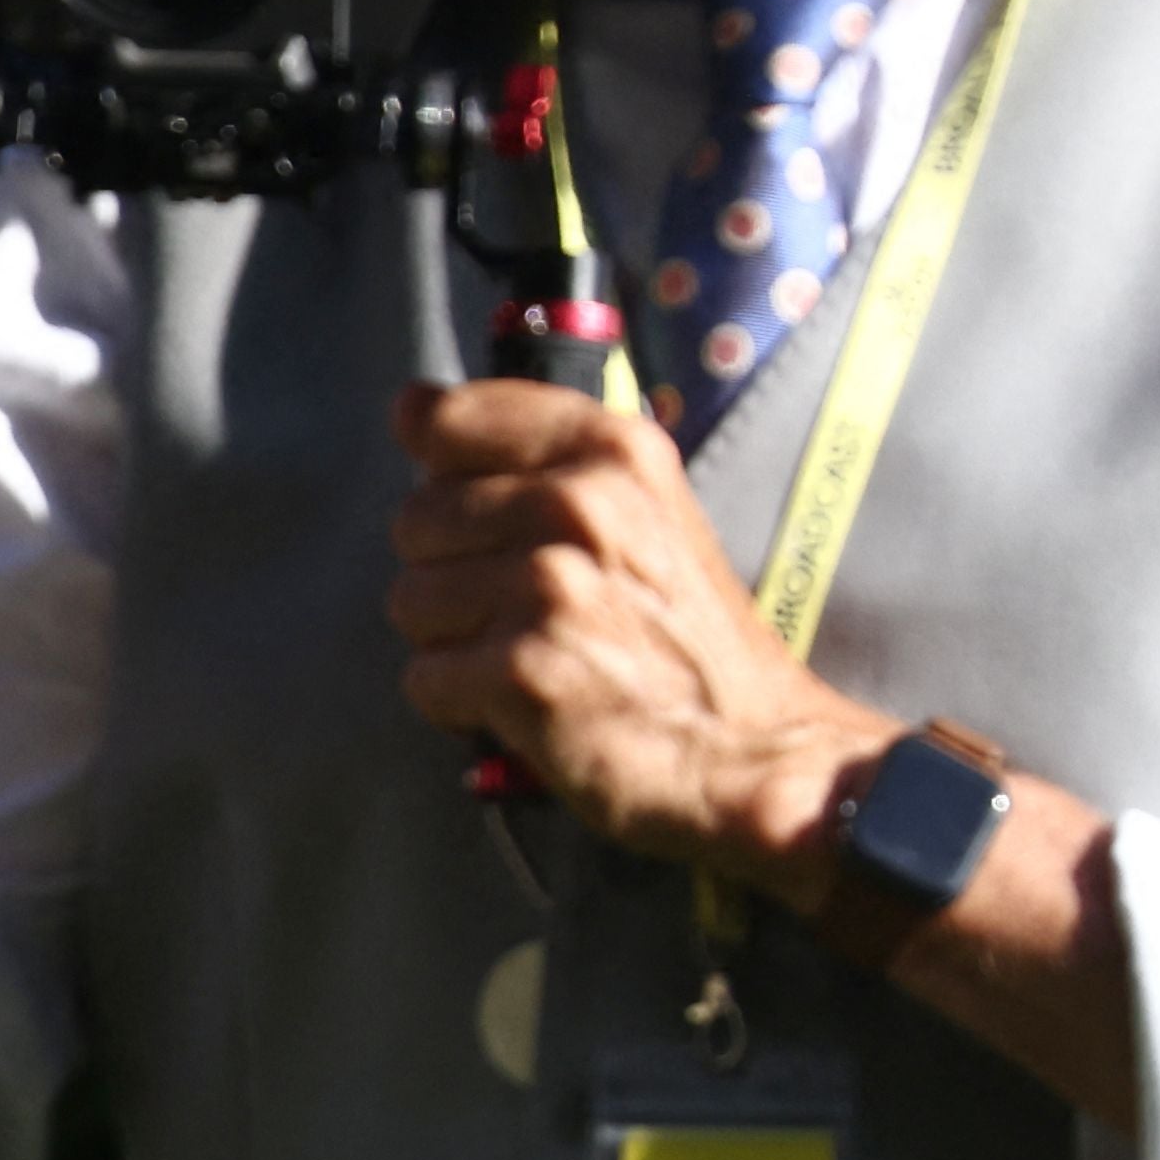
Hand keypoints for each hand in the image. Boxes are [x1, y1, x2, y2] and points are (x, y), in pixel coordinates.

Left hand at [385, 381, 898, 898]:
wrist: (749, 751)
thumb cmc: (688, 640)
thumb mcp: (645, 511)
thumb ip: (539, 458)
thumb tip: (412, 408)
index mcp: (613, 451)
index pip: (455, 417)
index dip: (443, 467)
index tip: (473, 506)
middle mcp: (578, 504)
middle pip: (416, 519)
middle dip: (453, 573)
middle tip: (528, 613)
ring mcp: (548, 586)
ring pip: (410, 599)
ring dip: (453, 641)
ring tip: (531, 657)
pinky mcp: (522, 667)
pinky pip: (424, 677)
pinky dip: (460, 703)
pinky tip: (523, 704)